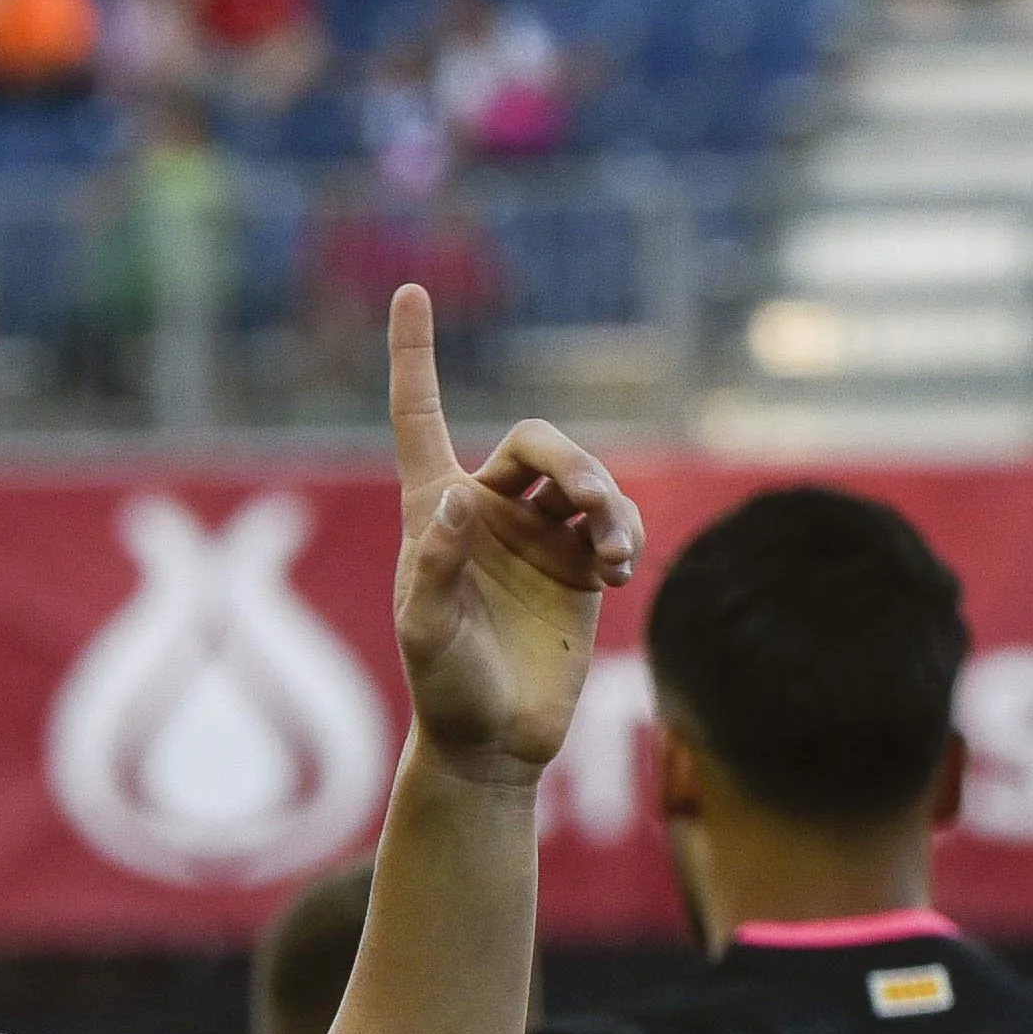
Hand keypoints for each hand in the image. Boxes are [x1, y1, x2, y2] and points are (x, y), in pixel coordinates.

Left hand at [382, 286, 642, 787]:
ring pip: (585, 480)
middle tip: (591, 507)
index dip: (415, 355)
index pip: (421, 414)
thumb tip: (458, 497)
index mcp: (434, 509)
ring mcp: (539, 535)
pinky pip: (612, 522)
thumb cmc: (444, 688)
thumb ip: (438, 565)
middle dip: (572, 462)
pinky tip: (615, 570)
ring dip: (607, 505)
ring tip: (612, 556)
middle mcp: (488, 509)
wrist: (495, 743)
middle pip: (538, 442)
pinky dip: (622, 534)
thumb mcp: (427, 632)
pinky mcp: (579, 567)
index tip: (410, 290)